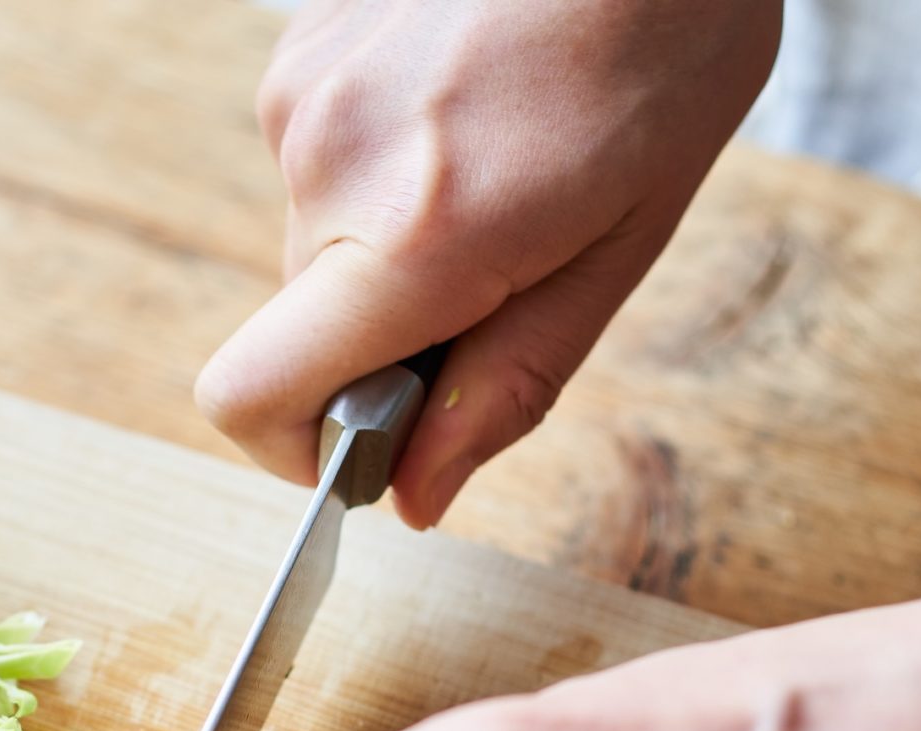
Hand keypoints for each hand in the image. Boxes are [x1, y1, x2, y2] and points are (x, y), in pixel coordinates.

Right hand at [204, 0, 780, 525]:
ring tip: (503, 153)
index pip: (253, 396)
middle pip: (305, 322)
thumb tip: (417, 496)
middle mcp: (327, 161)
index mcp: (414, 237)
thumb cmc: (667, 48)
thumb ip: (510, 381)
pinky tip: (473, 99)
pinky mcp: (299, 42)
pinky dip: (388, 160)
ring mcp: (300, 90)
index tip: (377, 438)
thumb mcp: (622, 243)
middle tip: (508, 263)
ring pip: (318, 234)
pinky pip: (324, 154)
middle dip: (389, 328)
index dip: (301, 450)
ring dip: (394, 234)